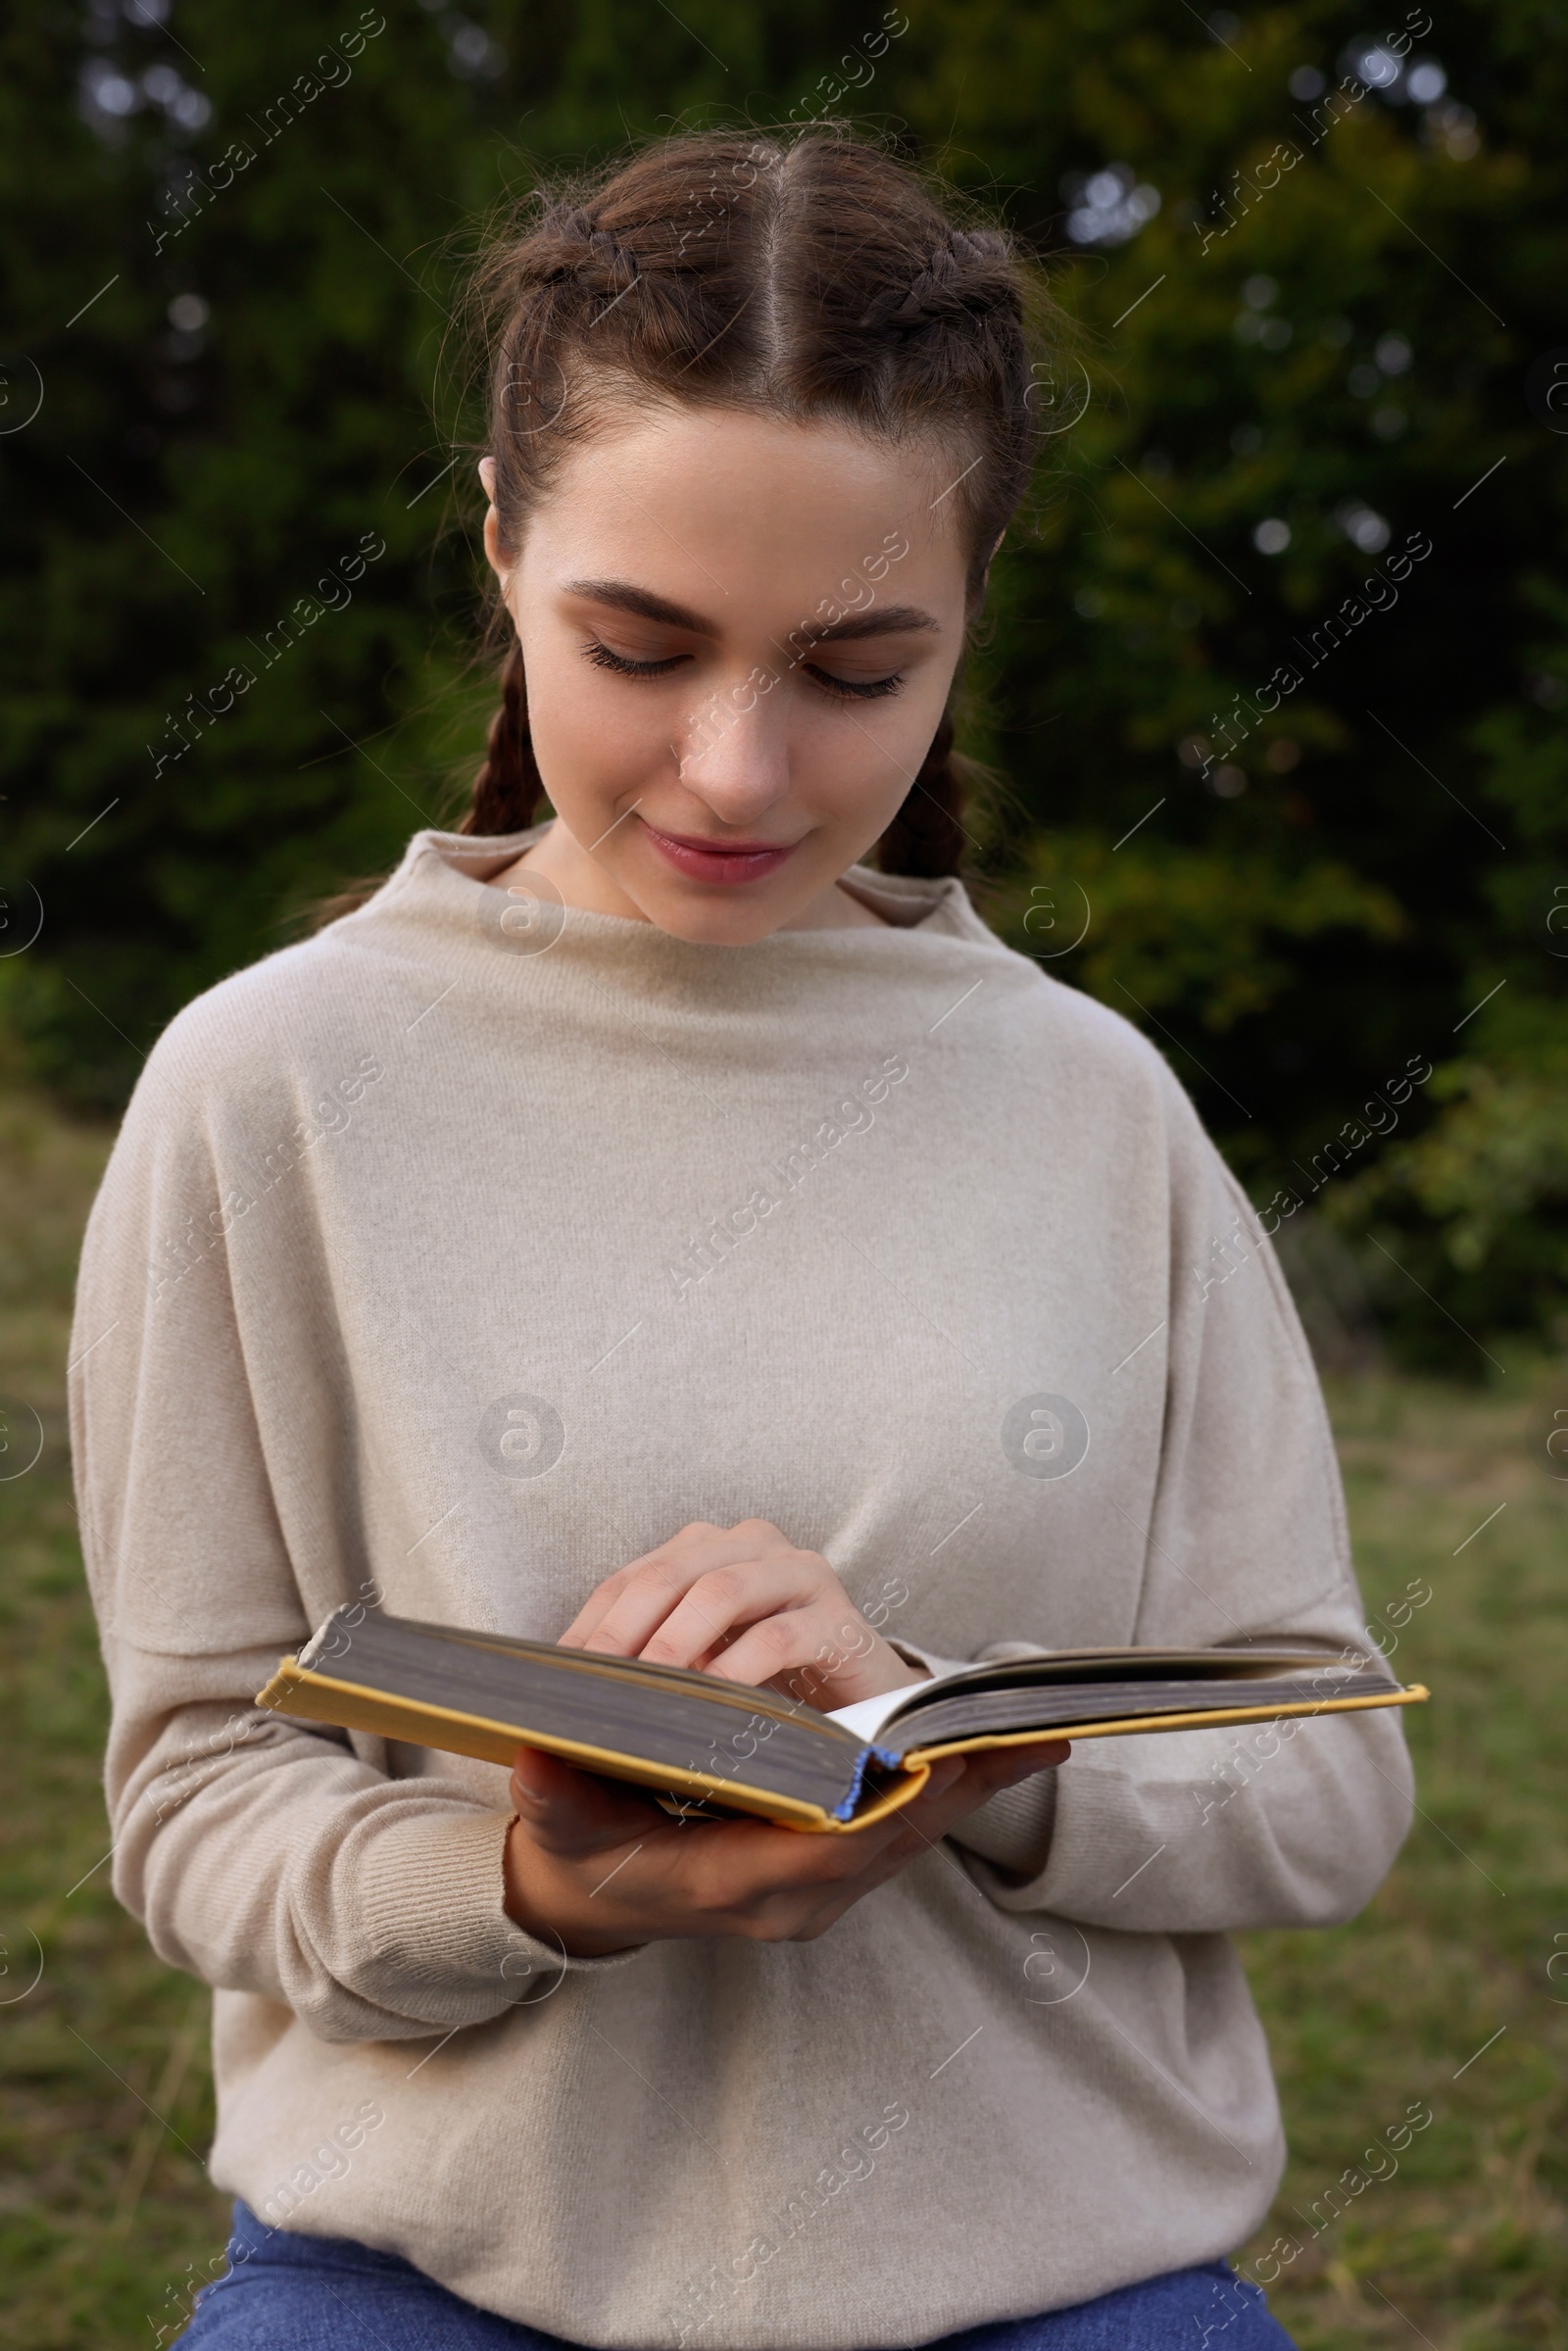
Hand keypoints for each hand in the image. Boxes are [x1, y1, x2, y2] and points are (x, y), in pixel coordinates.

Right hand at [502, 1738, 1069, 1956]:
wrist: (592, 1901)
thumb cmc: (587, 1856)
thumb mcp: (566, 1829)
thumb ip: (558, 1801)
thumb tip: (538, 1761)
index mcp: (736, 1884)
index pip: (829, 1850)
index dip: (888, 1806)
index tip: (940, 1760)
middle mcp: (790, 1898)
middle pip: (892, 1840)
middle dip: (956, 1790)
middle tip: (1023, 1738)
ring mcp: (815, 1890)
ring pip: (909, 1837)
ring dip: (966, 1790)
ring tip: (1033, 1739)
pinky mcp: (829, 1870)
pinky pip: (902, 1831)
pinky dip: (946, 1794)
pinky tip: (993, 1756)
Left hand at [556, 1517, 919, 1709]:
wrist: (862, 1715)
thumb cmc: (764, 1691)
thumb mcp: (695, 1671)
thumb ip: (642, 1669)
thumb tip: (559, 1703)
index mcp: (707, 1549)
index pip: (630, 1577)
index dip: (589, 1625)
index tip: (555, 1679)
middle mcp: (752, 1547)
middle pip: (667, 1575)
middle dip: (622, 1632)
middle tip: (594, 1689)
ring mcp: (800, 1577)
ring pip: (721, 1591)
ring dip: (675, 1644)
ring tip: (648, 1694)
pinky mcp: (839, 1621)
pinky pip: (780, 1637)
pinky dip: (739, 1670)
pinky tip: (715, 1706)